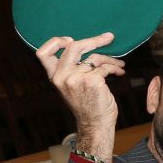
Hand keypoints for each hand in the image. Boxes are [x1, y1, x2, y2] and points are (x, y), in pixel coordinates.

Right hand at [34, 33, 126, 156]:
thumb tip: (84, 46)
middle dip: (94, 40)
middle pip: (73, 46)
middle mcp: (62, 77)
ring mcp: (76, 78)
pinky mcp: (91, 81)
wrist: (95, 124)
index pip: (42, 53)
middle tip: (109, 38)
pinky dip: (114, 67)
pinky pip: (105, 67)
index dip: (55, 42)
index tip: (71, 39)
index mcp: (55, 77)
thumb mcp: (72, 85)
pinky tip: (120, 71)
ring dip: (110, 59)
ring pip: (94, 57)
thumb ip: (72, 69)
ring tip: (118, 63)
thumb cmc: (88, 105)